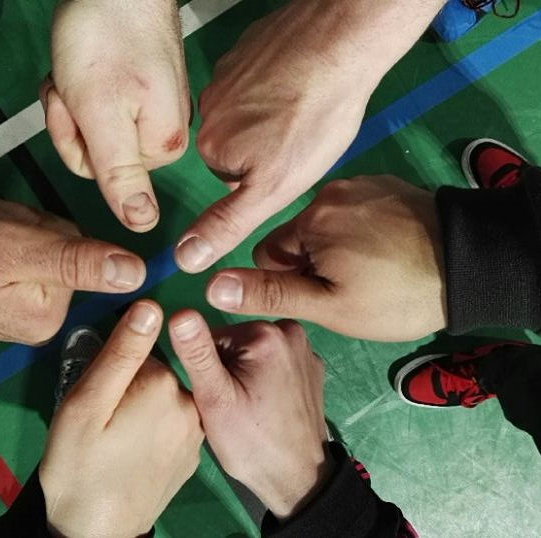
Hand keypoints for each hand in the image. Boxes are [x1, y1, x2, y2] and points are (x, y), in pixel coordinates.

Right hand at [39, 301, 203, 537]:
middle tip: (103, 422)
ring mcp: (195, 432)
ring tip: (117, 438)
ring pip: (162, 397)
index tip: (98, 395)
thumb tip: (150, 306)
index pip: (141, 349)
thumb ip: (121, 353)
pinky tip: (133, 451)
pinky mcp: (193, 454)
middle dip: (128, 387)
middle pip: (154, 372)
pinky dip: (153, 428)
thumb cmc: (80, 467)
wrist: (96, 533)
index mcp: (166, 385)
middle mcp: (191, 405)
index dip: (113, 367)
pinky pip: (171, 422)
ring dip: (141, 407)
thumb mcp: (88, 402)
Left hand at [42, 0, 189, 232]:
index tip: (79, 106)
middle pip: (97, 156)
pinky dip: (78, 90)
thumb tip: (143, 227)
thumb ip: (121, 176)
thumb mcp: (101, 114)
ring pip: (92, 131)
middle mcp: (162, 136)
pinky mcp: (138, 93)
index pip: (101, 176)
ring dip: (72, 103)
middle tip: (73, 86)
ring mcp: (150, 113)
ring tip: (75, 73)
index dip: (77, 142)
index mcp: (161, 148)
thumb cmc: (106, 37)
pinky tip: (79, 68)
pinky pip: (98, 109)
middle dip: (73, 121)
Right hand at [169, 312, 332, 519]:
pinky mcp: (312, 369)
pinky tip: (267, 406)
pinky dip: (266, 379)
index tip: (216, 395)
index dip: (206, 367)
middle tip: (231, 404)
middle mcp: (292, 331)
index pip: (213, 335)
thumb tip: (179, 313)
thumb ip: (196, 352)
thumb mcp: (214, 397)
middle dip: (226, 368)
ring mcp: (306, 350)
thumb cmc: (251, 442)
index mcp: (267, 332)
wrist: (298, 479)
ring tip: (248, 407)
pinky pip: (274, 363)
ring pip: (253, 351)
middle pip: (235, 341)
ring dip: (244, 373)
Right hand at [175, 0, 445, 272]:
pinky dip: (277, 81)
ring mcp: (226, 73)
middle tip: (300, 136)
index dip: (262, 174)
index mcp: (209, 146)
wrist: (340, 41)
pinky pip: (256, 77)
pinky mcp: (247, 47)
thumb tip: (182, 259)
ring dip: (271, 112)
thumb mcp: (271, 189)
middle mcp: (207, 109)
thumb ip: (225, 224)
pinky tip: (302, 80)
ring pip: (247, 110)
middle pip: (235, 142)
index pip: (228, 176)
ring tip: (304, 108)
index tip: (288, 161)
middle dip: (264, 144)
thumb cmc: (311, 120)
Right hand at [206, 176, 446, 341]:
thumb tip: (211, 285)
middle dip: (313, 262)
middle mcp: (330, 190)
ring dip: (336, 245)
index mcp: (311, 218)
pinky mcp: (386, 182)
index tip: (323, 292)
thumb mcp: (330, 305)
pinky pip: (353, 209)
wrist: (474, 266)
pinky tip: (387, 247)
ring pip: (325, 223)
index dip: (290, 280)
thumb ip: (271, 293)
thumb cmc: (396, 295)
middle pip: (297, 235)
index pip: (269, 253)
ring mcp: (362, 182)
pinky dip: (360, 229)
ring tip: (372, 267)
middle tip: (351, 284)